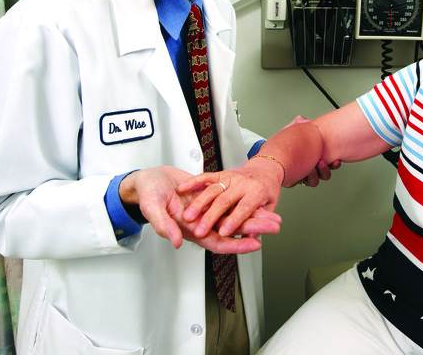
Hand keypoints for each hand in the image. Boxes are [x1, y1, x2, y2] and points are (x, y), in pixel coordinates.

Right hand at [122, 166, 280, 253]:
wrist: (147, 179)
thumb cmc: (147, 194)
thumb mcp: (152, 208)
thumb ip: (164, 225)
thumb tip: (177, 241)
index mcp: (189, 230)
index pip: (218, 242)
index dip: (237, 245)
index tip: (256, 243)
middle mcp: (201, 223)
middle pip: (232, 229)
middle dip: (254, 229)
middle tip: (275, 226)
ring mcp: (206, 210)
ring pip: (234, 216)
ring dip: (253, 216)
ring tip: (273, 215)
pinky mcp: (209, 197)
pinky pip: (230, 202)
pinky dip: (243, 203)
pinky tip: (258, 201)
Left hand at [279, 116, 340, 187]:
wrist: (269, 152)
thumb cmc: (282, 142)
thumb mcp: (292, 131)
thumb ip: (299, 124)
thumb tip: (304, 120)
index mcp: (314, 156)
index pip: (329, 162)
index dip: (334, 164)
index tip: (335, 160)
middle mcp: (310, 167)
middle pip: (324, 174)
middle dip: (325, 170)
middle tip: (321, 162)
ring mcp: (302, 175)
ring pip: (314, 181)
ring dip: (315, 175)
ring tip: (312, 168)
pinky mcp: (294, 179)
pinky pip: (303, 182)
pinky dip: (304, 178)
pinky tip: (303, 173)